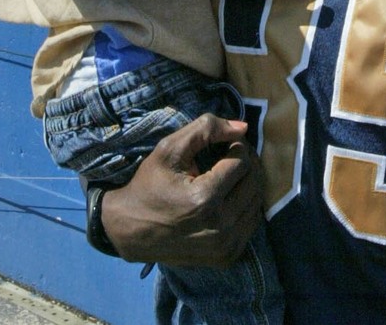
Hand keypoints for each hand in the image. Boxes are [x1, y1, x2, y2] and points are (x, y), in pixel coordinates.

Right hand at [100, 115, 261, 266]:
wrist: (129, 231)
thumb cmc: (148, 185)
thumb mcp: (169, 149)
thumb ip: (206, 130)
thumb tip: (243, 128)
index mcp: (204, 199)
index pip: (242, 162)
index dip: (236, 146)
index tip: (225, 143)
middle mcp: (219, 226)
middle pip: (254, 182)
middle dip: (246, 162)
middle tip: (230, 155)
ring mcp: (225, 246)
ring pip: (257, 202)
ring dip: (248, 182)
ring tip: (230, 173)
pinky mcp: (226, 257)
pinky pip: (251, 223)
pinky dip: (246, 205)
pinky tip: (229, 195)